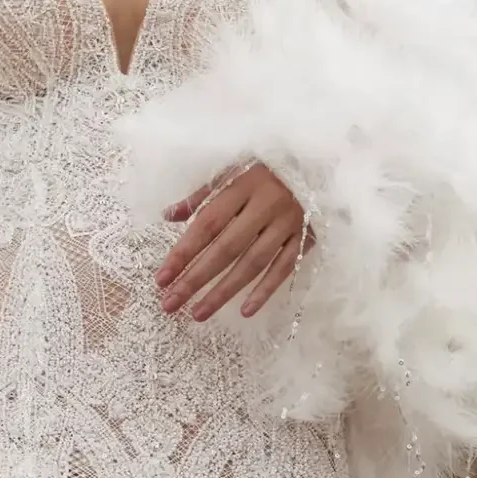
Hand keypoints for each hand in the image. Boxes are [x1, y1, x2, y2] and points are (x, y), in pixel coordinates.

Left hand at [156, 163, 309, 320]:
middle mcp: (266, 206)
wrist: (315, 164)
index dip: (183, 252)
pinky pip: (284, 269)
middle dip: (196, 279)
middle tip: (171, 303)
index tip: (162, 278)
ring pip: (253, 263)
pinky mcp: (305, 238)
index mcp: (243, 186)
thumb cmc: (265, 170)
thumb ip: (201, 195)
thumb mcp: (232, 172)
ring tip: (199, 313)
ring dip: (224, 292)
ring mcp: (287, 224)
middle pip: (227, 249)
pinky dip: (265, 291)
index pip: (207, 224)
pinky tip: (245, 311)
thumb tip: (168, 216)